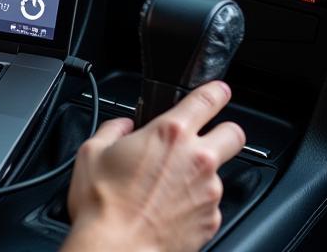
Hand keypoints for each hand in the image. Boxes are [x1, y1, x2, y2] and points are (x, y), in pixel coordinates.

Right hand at [64, 80, 245, 251]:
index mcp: (170, 133)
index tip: (219, 91)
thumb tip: (122, 126)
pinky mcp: (211, 222)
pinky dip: (195, 203)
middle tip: (206, 137)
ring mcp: (208, 193)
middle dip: (225, 131)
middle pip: (234, 134)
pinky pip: (209, 204)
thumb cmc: (104, 204)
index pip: (208, 99)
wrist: (117, 251)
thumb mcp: (92, 151)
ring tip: (169, 185)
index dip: (217, 91)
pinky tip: (170, 208)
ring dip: (201, 173)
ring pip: (219, 172)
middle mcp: (197, 159)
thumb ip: (112, 130)